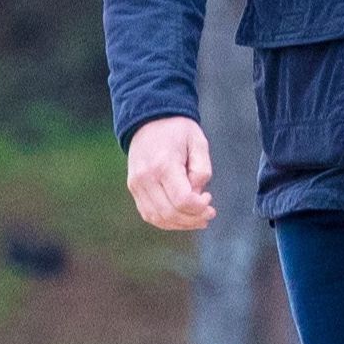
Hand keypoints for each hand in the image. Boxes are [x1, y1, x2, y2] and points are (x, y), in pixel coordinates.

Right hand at [126, 116, 216, 230]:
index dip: (199, 207)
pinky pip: (148, 213)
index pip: (182, 200)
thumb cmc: (178, 130)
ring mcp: (136, 184)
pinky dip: (166, 221)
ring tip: (198, 219)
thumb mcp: (199, 143)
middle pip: (170, 213)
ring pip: (157, 218)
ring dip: (180, 224)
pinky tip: (182, 217)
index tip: (209, 198)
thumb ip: (201, 171)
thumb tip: (196, 196)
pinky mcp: (133, 188)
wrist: (149, 119)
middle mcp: (146, 177)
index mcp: (164, 164)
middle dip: (193, 219)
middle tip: (209, 214)